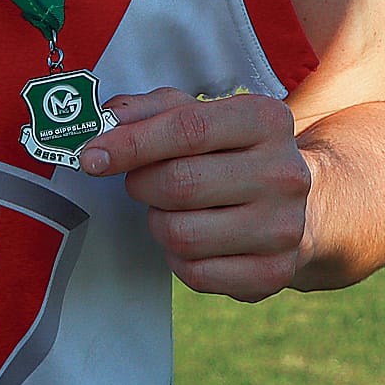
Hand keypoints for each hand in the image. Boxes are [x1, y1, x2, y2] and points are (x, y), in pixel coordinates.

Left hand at [79, 87, 311, 301]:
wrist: (292, 206)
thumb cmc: (227, 153)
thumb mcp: (194, 114)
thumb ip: (146, 110)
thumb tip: (103, 122)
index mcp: (266, 120)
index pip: (187, 129)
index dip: (130, 144)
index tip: (91, 156)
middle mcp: (285, 173)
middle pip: (180, 184)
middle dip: (142, 185)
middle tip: (140, 182)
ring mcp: (284, 227)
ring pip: (182, 233)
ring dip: (158, 223)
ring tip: (170, 211)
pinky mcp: (274, 273)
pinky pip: (195, 273)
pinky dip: (176, 258)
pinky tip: (191, 239)